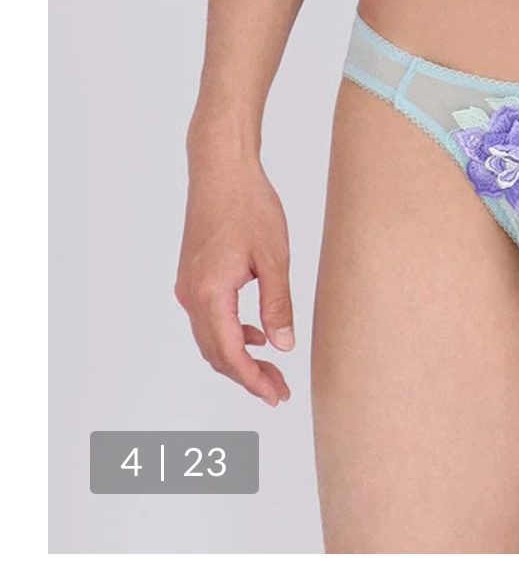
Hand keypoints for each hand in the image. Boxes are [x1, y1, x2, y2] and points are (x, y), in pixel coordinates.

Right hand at [175, 146, 294, 406]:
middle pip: (216, 353)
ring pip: (211, 337)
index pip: (230, 354)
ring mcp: (188, 286)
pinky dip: (230, 333)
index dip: (253, 380)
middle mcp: (191, 295)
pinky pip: (208, 318)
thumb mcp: (274, 256)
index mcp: (210, 294)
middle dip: (247, 375)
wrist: (220, 169)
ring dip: (238, 356)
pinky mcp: (193, 275)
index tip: (277, 395)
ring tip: (272, 367)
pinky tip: (256, 332)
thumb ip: (277, 304)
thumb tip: (284, 345)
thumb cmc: (249, 205)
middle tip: (279, 389)